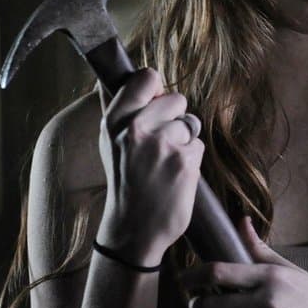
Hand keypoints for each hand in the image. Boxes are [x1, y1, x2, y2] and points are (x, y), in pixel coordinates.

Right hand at [96, 68, 204, 267]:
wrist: (134, 229)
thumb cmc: (124, 182)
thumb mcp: (109, 143)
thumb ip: (119, 109)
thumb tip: (120, 78)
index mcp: (115, 121)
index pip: (147, 78)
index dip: (156, 90)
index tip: (155, 103)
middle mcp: (136, 129)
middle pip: (176, 99)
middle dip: (174, 118)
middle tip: (161, 143)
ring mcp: (162, 145)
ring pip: (189, 124)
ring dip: (183, 142)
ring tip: (165, 164)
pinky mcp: (185, 162)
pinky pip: (198, 146)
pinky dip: (191, 160)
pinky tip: (175, 176)